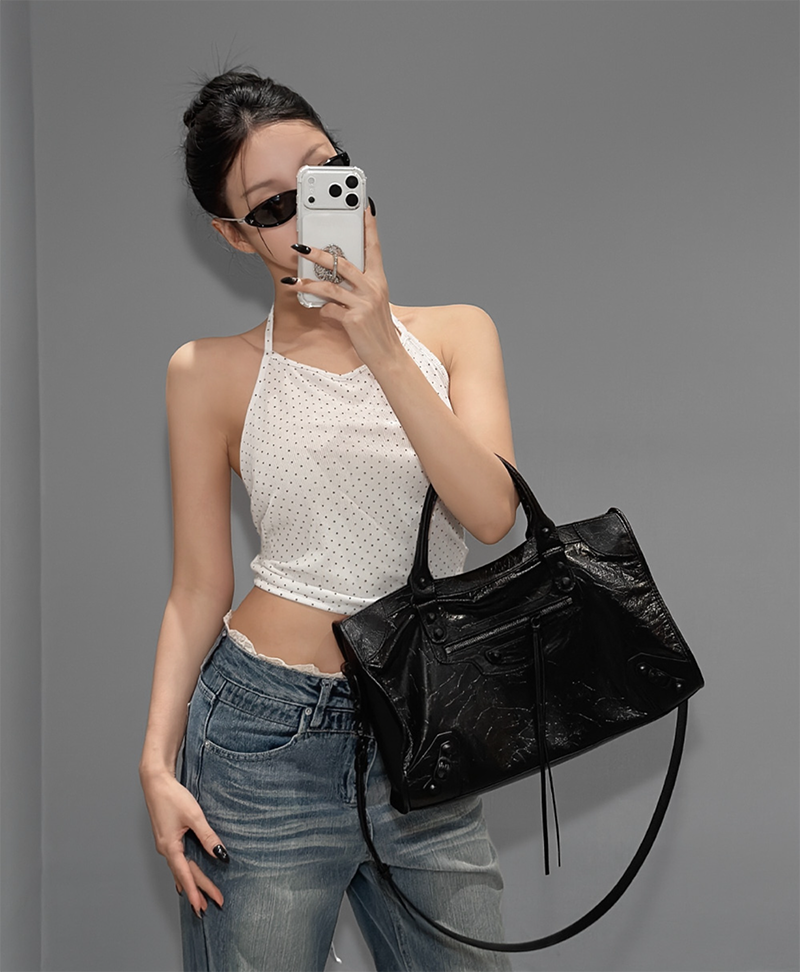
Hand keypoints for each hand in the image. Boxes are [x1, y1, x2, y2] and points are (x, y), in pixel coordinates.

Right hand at [141, 768, 225, 917]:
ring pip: (180, 868)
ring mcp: (165, 844)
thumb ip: (207, 836)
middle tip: (211, 905)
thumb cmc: (172, 796)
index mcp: (170, 846)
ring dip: (191, 882)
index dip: (195, 891)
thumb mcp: (194, 816)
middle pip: (184, 874)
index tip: (202, 906)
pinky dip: (183, 872)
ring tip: (199, 899)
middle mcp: (165, 849)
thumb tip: (220, 854)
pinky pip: (177, 860)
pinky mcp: (167, 838)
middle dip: (198, 889)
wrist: (155, 782)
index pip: (185, 874)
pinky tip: (185, 878)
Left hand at [283, 208, 402, 370]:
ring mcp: (363, 304)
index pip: (374, 248)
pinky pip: (329, 309)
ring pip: (329, 287)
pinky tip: (323, 313)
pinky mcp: (354, 319)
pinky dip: (322, 311)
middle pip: (342, 264)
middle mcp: (373, 289)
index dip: (369, 227)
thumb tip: (331, 277)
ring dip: (306, 283)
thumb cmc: (376, 328)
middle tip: (300, 246)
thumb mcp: (372, 302)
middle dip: (318, 254)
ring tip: (291, 281)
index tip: (364, 207)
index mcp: (379, 281)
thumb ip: (357, 287)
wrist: (387, 355)